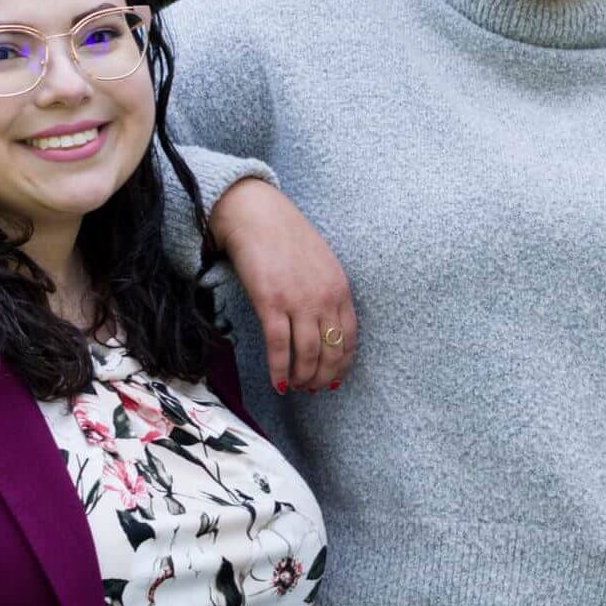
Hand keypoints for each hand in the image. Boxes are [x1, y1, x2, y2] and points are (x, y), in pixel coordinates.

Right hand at [209, 177, 357, 394]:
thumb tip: (324, 327)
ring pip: (308, 354)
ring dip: (303, 377)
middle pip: (331, 351)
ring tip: (295, 387)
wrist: (256, 215)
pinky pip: (279, 347)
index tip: (335, 379)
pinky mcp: (271, 303)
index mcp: (340, 288)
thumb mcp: (321, 264)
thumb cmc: (286, 238)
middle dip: (324, 377)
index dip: (342, 364)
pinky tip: (277, 383)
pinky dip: (279, 369)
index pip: (349, 338)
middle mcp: (324, 297)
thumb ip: (328, 293)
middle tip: (313, 390)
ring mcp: (299, 301)